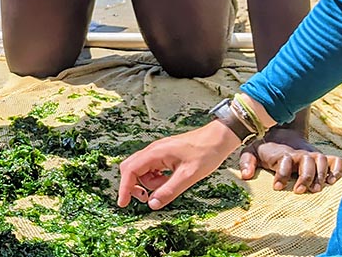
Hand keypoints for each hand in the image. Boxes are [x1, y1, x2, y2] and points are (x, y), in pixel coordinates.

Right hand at [118, 121, 242, 209]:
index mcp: (155, 153)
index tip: (123, 203)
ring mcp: (158, 151)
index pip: (130, 171)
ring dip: (149, 183)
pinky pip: (152, 168)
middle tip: (147, 198)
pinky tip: (170, 180)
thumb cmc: (206, 152)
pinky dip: (156, 178)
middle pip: (131, 169)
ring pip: (142, 170)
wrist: (219, 138)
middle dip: (134, 185)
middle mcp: (153, 150)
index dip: (124, 188)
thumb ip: (169, 190)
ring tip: (168, 186)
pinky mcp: (164, 153)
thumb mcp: (189, 176)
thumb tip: (152, 204)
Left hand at [239, 127, 341, 193]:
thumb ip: (247, 161)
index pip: (284, 160)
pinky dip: (337, 169)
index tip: (277, 187)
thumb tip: (245, 175)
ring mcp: (313, 154)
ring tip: (315, 190)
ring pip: (322, 161)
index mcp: (283, 153)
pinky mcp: (323, 157)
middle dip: (304, 177)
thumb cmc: (266, 148)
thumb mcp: (252, 151)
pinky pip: (336, 161)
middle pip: (307, 161)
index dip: (281, 174)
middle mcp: (300, 153)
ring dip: (320, 176)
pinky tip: (332, 181)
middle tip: (298, 191)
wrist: (282, 133)